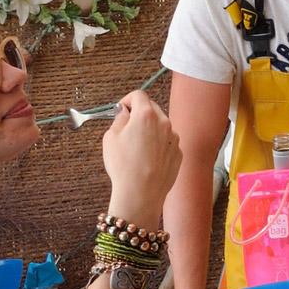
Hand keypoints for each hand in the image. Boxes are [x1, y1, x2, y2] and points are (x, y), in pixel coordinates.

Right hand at [102, 90, 180, 226]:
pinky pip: (167, 142)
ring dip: (150, 130)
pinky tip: (147, 159)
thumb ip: (119, 119)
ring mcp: (174, 138)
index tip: (121, 111)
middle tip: (126, 128)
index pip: (138, 95)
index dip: (127, 101)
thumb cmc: (123, 165)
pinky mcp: (178, 153)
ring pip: (161, 126)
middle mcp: (165, 123)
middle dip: (139, 114)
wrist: (141, 193)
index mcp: (146, 115)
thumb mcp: (110, 137)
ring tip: (136, 148)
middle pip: (152, 108)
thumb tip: (124, 113)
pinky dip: (158, 145)